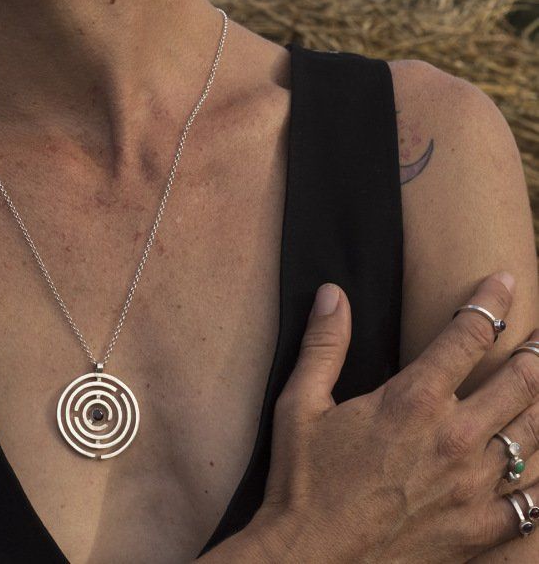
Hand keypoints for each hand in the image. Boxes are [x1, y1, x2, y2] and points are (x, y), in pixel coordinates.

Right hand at [249, 273, 538, 562]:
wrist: (311, 563)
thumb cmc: (304, 483)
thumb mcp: (300, 404)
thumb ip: (324, 344)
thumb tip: (334, 293)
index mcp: (413, 401)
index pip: (468, 334)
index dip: (492, 300)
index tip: (506, 280)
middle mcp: (454, 439)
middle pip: (521, 381)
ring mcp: (474, 489)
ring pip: (536, 435)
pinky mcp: (481, 532)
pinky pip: (534, 501)